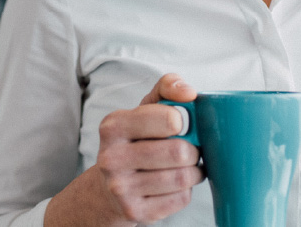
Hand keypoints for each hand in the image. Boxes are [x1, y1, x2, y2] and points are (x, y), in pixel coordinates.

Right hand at [45, 74, 203, 225]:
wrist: (107, 188)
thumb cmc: (134, 142)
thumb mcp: (144, 109)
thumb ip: (166, 88)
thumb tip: (189, 92)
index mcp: (114, 126)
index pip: (170, 119)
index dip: (185, 122)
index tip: (181, 125)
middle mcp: (112, 157)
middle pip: (179, 152)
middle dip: (193, 150)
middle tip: (188, 149)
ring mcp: (121, 188)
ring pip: (182, 177)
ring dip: (193, 171)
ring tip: (185, 166)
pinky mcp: (135, 211)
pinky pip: (180, 199)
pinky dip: (185, 190)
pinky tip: (174, 184)